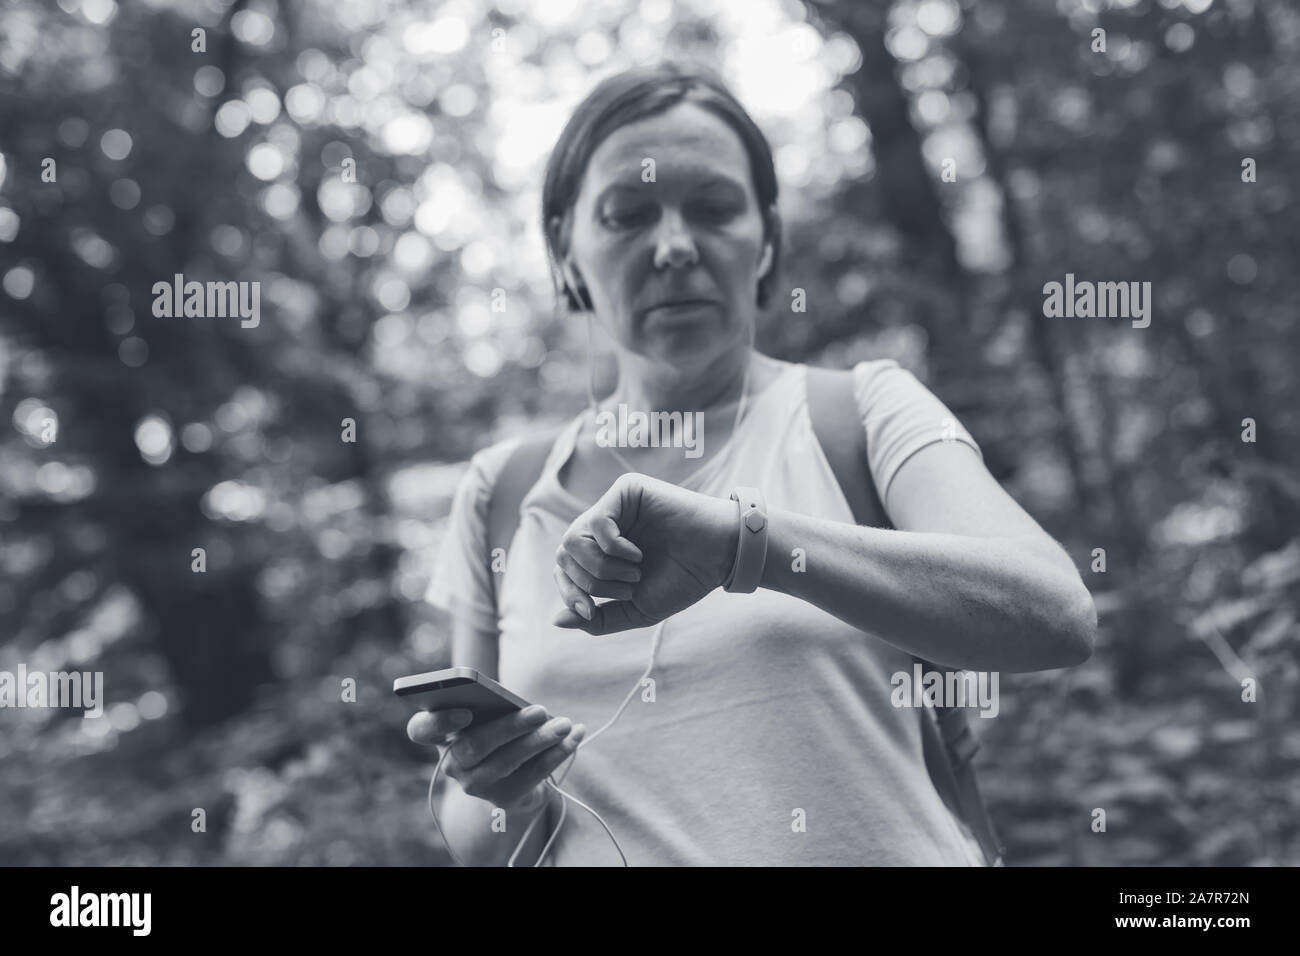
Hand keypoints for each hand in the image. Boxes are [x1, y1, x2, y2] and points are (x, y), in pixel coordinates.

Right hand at [406, 706, 585, 811]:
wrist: (507, 776)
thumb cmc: (496, 729)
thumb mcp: (488, 714)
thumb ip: (492, 704)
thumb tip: (517, 703)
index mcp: (440, 736)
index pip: (421, 730)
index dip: (439, 722)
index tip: (465, 711)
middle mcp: (452, 764)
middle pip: (473, 746)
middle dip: (510, 727)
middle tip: (541, 710)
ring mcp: (476, 785)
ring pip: (507, 762)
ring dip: (541, 741)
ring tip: (565, 724)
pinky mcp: (504, 798)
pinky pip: (533, 775)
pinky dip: (557, 754)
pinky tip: (575, 736)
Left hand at [550, 472, 737, 634]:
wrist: (718, 558)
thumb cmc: (682, 580)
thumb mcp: (636, 609)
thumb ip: (598, 619)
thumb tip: (557, 621)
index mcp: (603, 551)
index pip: (564, 568)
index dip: (569, 592)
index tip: (590, 610)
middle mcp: (604, 527)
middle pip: (563, 556)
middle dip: (590, 582)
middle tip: (628, 587)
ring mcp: (614, 506)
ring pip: (572, 540)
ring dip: (602, 567)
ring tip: (634, 572)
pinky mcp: (626, 490)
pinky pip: (596, 522)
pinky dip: (613, 548)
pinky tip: (637, 554)